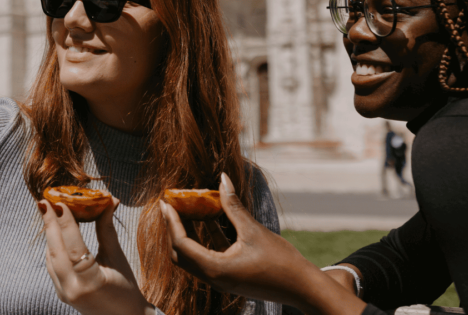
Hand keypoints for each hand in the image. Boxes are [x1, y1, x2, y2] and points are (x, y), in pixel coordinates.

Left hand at [39, 197, 154, 314]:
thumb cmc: (126, 288)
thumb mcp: (117, 257)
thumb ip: (106, 228)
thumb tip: (108, 200)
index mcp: (91, 281)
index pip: (73, 246)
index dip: (66, 222)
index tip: (60, 202)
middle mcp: (73, 289)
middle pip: (55, 250)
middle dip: (49, 224)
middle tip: (44, 201)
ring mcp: (64, 293)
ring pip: (50, 257)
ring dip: (49, 233)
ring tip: (47, 211)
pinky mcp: (61, 293)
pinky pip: (52, 265)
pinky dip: (52, 246)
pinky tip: (54, 231)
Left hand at [161, 173, 366, 314]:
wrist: (303, 288)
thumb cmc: (281, 261)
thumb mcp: (254, 230)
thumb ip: (233, 205)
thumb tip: (222, 179)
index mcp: (215, 269)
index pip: (181, 244)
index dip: (171, 222)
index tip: (165, 203)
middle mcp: (213, 278)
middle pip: (180, 255)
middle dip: (173, 230)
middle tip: (171, 207)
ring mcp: (220, 281)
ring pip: (191, 259)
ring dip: (185, 235)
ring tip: (185, 211)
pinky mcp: (228, 279)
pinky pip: (205, 260)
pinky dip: (201, 242)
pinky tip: (206, 221)